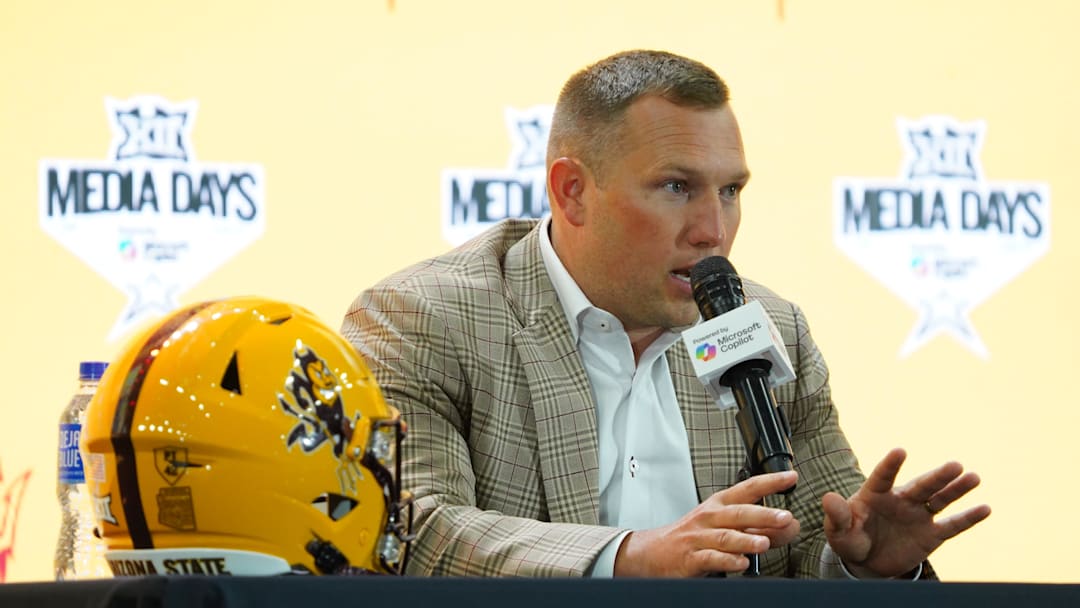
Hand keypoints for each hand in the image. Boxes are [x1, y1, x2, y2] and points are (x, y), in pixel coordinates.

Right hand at [613, 470, 798, 576]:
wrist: (653, 552)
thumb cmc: (693, 536)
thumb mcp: (724, 526)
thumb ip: (759, 527)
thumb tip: (790, 526)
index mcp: (719, 505)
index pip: (747, 489)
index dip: (769, 482)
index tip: (790, 477)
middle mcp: (709, 518)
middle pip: (738, 512)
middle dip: (763, 514)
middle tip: (785, 517)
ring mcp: (699, 537)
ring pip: (725, 536)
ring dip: (746, 539)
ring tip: (764, 543)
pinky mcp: (690, 558)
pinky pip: (710, 558)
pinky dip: (726, 560)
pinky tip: (741, 563)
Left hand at [823, 447, 990, 577]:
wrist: (866, 561)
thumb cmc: (850, 538)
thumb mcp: (839, 530)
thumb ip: (837, 515)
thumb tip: (828, 498)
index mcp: (875, 494)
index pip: (883, 476)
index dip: (891, 465)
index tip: (901, 451)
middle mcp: (901, 500)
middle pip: (921, 486)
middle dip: (937, 477)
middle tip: (955, 465)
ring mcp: (918, 516)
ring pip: (940, 500)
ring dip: (957, 489)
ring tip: (974, 477)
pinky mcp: (931, 535)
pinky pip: (951, 525)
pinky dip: (968, 518)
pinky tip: (985, 508)